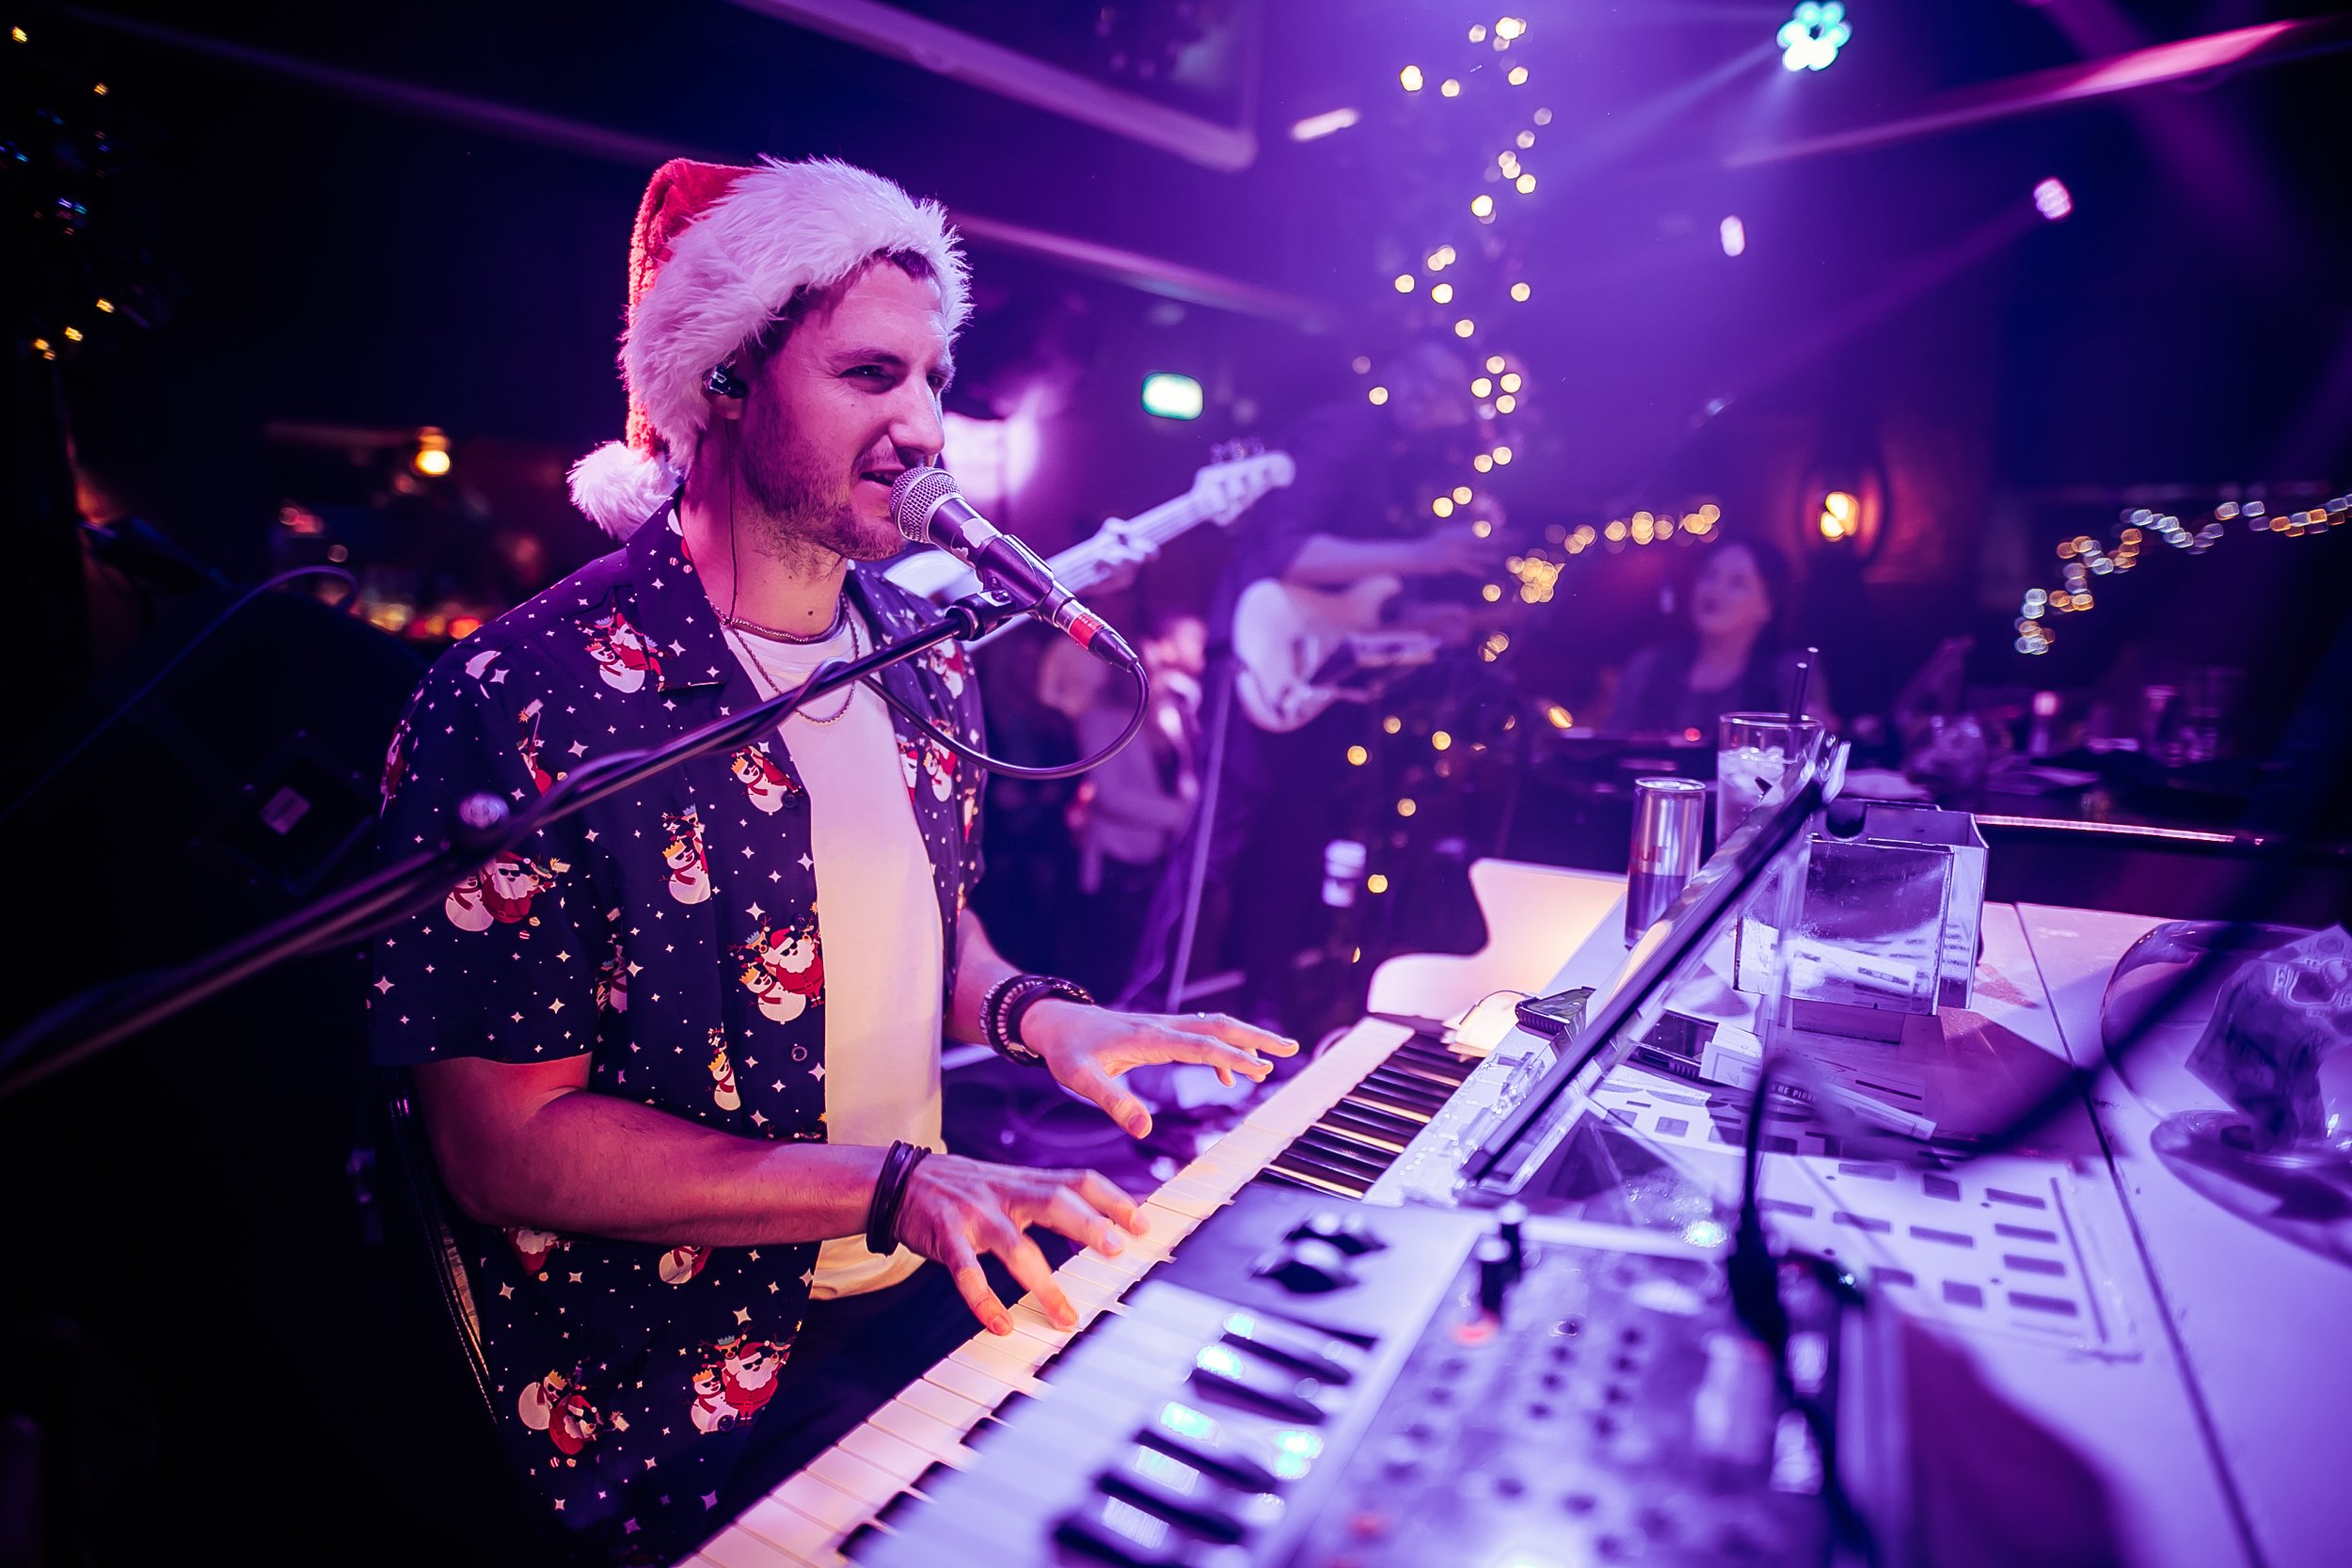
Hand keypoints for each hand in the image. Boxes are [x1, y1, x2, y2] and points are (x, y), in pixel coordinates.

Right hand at [893, 1153, 1144, 1333]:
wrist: (900, 1181)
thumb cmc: (965, 1190)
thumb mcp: (1009, 1184)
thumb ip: (1046, 1197)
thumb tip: (1097, 1219)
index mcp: (1026, 1180)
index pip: (1078, 1180)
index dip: (1112, 1199)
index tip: (1142, 1224)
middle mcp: (1005, 1193)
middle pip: (1054, 1200)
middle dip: (1086, 1224)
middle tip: (1116, 1250)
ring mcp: (975, 1214)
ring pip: (1014, 1245)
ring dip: (1043, 1282)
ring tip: (1066, 1318)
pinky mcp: (945, 1236)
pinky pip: (966, 1271)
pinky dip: (984, 1300)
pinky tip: (1001, 1325)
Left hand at [1022, 1004, 1299, 1138]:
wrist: (1054, 1021)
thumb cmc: (1066, 1050)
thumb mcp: (1081, 1080)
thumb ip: (1113, 1103)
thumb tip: (1142, 1130)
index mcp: (1148, 1039)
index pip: (1200, 1045)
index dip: (1232, 1058)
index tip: (1262, 1069)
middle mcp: (1161, 1026)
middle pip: (1218, 1026)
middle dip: (1255, 1037)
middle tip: (1289, 1048)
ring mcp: (1162, 1026)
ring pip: (1212, 1026)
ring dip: (1245, 1038)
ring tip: (1274, 1055)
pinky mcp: (1158, 1031)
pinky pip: (1199, 1036)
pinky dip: (1220, 1051)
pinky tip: (1226, 1077)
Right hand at [1414, 526, 1499, 577]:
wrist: (1415, 555)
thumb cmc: (1430, 547)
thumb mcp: (1444, 537)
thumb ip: (1457, 535)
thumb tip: (1470, 533)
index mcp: (1454, 532)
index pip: (1476, 529)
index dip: (1490, 529)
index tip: (1502, 529)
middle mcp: (1454, 540)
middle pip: (1479, 540)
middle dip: (1495, 539)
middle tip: (1508, 539)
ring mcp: (1452, 552)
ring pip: (1473, 554)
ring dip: (1485, 556)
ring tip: (1497, 558)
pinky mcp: (1448, 563)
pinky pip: (1464, 567)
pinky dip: (1474, 570)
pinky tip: (1482, 572)